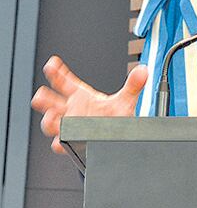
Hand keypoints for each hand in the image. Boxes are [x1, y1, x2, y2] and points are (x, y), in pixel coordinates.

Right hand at [31, 56, 147, 153]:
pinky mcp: (72, 140)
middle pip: (50, 102)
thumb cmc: (114, 116)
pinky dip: (60, 141)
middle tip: (41, 95)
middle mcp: (72, 109)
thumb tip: (143, 71)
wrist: (117, 136)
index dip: (57, 72)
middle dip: (44, 99)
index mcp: (81, 96)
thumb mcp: (125, 101)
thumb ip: (133, 85)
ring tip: (52, 117)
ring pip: (51, 122)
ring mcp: (70, 125)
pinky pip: (61, 142)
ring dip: (49, 120)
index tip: (52, 64)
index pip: (64, 82)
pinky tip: (62, 138)